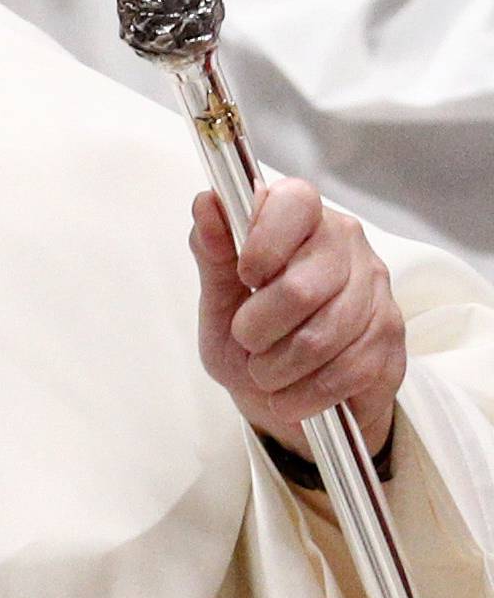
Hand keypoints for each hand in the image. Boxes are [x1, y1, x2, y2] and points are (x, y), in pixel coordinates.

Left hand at [192, 179, 404, 459]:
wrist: (283, 394)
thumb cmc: (248, 339)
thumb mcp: (219, 299)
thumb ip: (213, 253)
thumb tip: (205, 203)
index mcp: (301, 220)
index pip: (295, 202)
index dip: (264, 241)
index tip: (245, 276)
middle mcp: (347, 245)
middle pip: (303, 287)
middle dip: (258, 328)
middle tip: (246, 341)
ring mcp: (377, 290)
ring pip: (323, 336)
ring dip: (279, 368)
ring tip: (264, 372)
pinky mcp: (392, 338)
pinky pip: (348, 371)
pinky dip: (306, 394)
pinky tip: (290, 395)